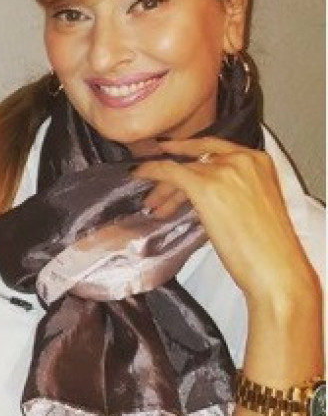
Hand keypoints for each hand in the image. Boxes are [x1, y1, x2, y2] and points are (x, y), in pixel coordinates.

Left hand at [132, 137, 318, 308]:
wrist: (274, 268)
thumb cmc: (266, 247)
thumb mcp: (250, 204)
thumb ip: (230, 189)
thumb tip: (197, 192)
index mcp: (258, 161)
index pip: (215, 147)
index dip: (187, 148)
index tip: (167, 150)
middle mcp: (242, 159)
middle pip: (196, 159)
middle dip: (172, 174)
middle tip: (152, 187)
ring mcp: (224, 171)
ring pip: (182, 170)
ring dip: (164, 188)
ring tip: (152, 205)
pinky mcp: (205, 186)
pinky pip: (170, 172)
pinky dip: (151, 172)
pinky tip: (139, 176)